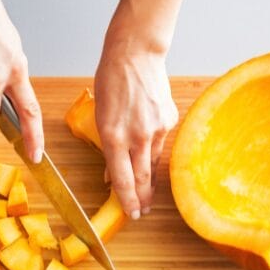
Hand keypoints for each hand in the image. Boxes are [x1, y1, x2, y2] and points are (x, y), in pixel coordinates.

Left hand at [94, 25, 177, 219]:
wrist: (136, 54)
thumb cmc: (111, 81)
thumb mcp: (100, 116)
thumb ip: (108, 145)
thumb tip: (112, 171)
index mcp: (113, 136)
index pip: (122, 178)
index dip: (127, 200)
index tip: (131, 214)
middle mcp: (137, 136)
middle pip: (141, 177)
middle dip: (142, 198)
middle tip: (142, 212)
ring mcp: (156, 128)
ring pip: (152, 161)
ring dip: (148, 178)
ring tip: (147, 193)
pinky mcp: (169, 120)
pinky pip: (160, 143)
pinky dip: (152, 150)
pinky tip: (149, 151)